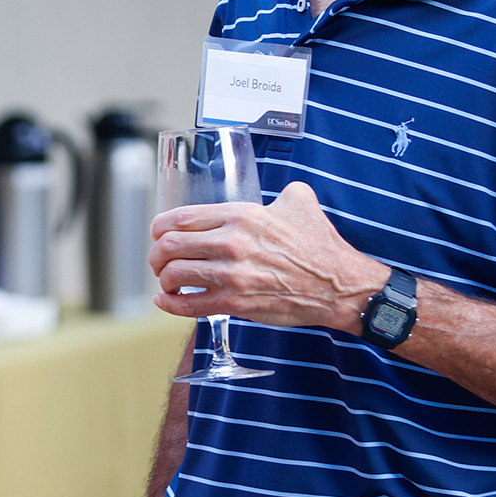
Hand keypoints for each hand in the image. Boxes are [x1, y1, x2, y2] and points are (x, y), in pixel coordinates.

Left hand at [147, 181, 385, 329]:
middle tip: (159, 259)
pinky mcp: (235, 304)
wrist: (339, 285)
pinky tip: (166, 301)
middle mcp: (230, 243)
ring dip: (163, 279)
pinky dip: (170, 305)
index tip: (158, 233)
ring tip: (167, 281)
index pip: (180, 217)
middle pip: (169, 246)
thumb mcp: (300, 202)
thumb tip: (279, 190)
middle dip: (156, 253)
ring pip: (173, 274)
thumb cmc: (320, 245)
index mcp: (240, 215)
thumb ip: (282, 191)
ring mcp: (231, 276)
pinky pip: (189, 306)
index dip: (160, 226)